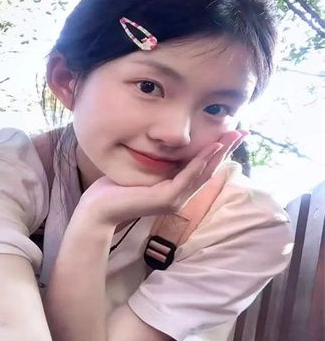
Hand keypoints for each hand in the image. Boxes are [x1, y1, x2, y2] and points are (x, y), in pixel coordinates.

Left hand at [76, 130, 247, 226]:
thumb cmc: (115, 189)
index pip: (201, 169)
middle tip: (242, 132)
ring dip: (219, 154)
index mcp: (174, 189)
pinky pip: (187, 177)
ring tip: (233, 136)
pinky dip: (199, 162)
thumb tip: (164, 147)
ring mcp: (174, 200)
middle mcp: (179, 196)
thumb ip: (157, 163)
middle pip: (208, 171)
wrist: (98, 208)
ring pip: (202, 174)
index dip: (217, 153)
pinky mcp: (166, 199)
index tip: (230, 135)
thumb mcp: (141, 171)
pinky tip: (210, 148)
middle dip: (225, 151)